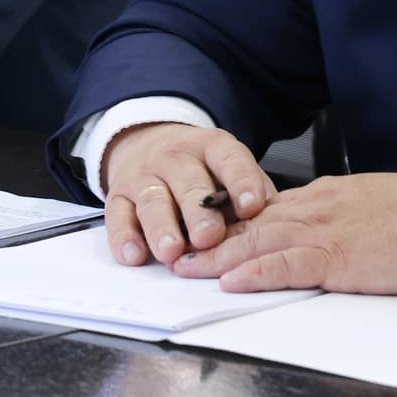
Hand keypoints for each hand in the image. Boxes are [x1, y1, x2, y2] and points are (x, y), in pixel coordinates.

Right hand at [101, 123, 275, 268]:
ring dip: (162, 228)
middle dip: (199, 212)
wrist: (146, 141)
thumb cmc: (199, 167)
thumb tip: (279, 223)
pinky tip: (134, 255)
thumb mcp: (229, 168)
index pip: (229, 159)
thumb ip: (252, 192)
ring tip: (172, 251)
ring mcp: (145, 176)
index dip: (241, 181)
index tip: (253, 205)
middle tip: (209, 236)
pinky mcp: (118, 196)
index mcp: (212, 147)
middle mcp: (176, 158)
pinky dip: (124, 238)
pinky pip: (118, 217)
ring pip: (153, 201)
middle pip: (188, 183)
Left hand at [170, 172, 396, 293]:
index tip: (202, 229)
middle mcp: (319, 207)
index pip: (268, 208)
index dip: (230, 220)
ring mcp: (328, 231)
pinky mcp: (342, 258)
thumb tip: (329, 230)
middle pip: (252, 223)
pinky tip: (231, 279)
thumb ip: (346, 216)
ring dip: (218, 256)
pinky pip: (289, 264)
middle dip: (209, 237)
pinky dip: (256, 272)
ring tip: (184, 267)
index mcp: (329, 196)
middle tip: (174, 249)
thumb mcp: (377, 205)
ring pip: (260, 241)